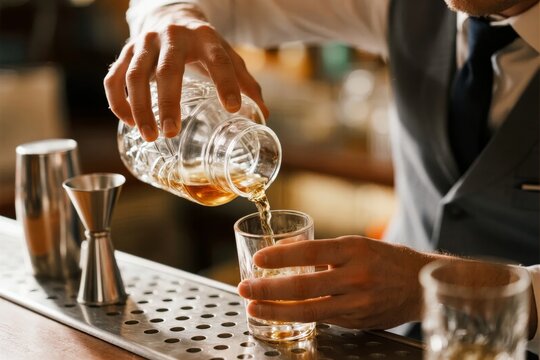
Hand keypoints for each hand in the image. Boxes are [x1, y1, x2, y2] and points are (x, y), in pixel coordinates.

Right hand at [104, 4, 267, 141]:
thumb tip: (263, 113)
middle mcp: (172, 37)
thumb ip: (244, 82)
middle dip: (169, 102)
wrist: (170, 15)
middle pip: (168, 69)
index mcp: (204, 38)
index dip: (226, 83)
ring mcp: (145, 43)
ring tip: (149, 136)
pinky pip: (114, 78)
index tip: (233, 109)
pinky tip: (128, 122)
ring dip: (140, 107)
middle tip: (172, 132)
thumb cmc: (203, 44)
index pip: (217, 60)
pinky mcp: (125, 52)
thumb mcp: (227, 55)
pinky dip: (118, 101)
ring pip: (135, 75)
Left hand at [237, 236, 434, 329]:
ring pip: (310, 310)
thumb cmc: (384, 259)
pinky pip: (323, 319)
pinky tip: (280, 314)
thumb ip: (322, 251)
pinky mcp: (358, 321)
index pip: (310, 252)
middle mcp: (356, 276)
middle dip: (269, 289)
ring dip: (277, 310)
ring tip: (254, 307)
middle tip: (245, 288)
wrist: (419, 284)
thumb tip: (285, 249)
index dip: (281, 256)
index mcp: (353, 250)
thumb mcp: (355, 245)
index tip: (258, 259)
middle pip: (305, 286)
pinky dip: (298, 316)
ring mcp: (357, 302)